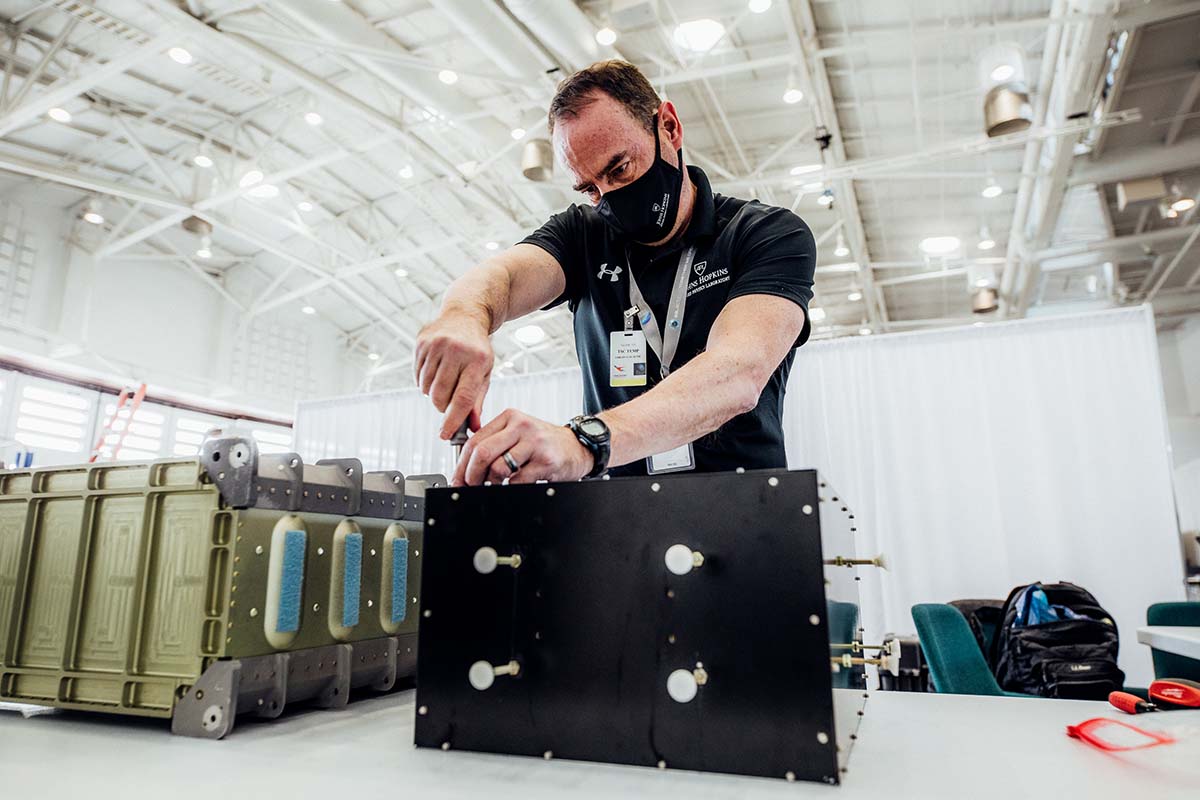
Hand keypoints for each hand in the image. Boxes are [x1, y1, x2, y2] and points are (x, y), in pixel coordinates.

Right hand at [414, 308, 493, 439]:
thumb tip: (473, 427)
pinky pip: (418, 376)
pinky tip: (436, 371)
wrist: (465, 316)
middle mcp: (456, 350)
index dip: (453, 420)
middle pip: (440, 396)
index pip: (463, 398)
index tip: (446, 434)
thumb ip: (477, 401)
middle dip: (442, 407)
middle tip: (448, 402)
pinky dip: (425, 382)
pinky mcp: (421, 343)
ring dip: (433, 394)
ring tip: (444, 382)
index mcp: (477, 360)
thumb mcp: (485, 372)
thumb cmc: (477, 349)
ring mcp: (437, 345)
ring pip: (426, 388)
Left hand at [452, 409, 593, 485]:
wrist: (578, 446)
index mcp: (509, 417)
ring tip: (495, 485)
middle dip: (471, 475)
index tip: (458, 479)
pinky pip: (518, 480)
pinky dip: (511, 487)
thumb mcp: (519, 433)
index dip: (461, 464)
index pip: (474, 440)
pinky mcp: (545, 460)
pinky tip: (515, 484)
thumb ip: (495, 442)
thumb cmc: (545, 443)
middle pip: (482, 452)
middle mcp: (520, 426)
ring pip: (498, 467)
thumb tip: (466, 467)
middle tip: (472, 486)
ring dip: (491, 483)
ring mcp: (534, 443)